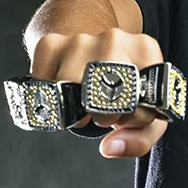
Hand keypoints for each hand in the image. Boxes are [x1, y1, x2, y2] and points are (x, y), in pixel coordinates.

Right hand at [30, 17, 169, 159]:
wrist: (98, 50)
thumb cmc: (127, 89)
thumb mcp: (145, 116)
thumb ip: (137, 140)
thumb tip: (109, 148)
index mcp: (145, 52)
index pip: (136, 106)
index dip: (130, 121)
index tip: (128, 113)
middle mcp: (114, 40)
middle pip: (99, 95)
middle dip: (101, 115)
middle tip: (104, 112)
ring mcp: (80, 39)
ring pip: (66, 91)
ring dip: (73, 108)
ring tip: (85, 101)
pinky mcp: (50, 43)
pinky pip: (41, 85)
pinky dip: (50, 98)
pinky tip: (66, 91)